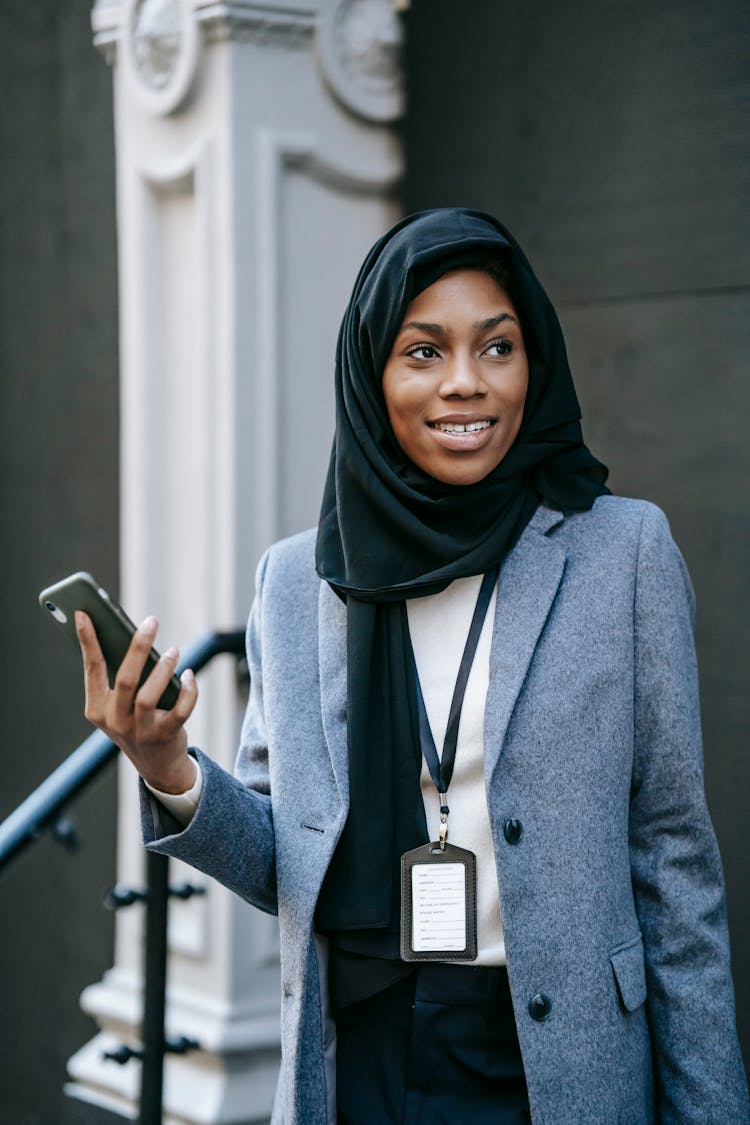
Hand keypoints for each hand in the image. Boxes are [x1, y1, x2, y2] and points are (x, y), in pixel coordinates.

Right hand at [75, 610, 198, 793]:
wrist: (157, 765)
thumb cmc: (137, 722)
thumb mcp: (120, 705)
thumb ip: (121, 677)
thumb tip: (136, 637)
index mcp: (97, 708)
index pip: (92, 668)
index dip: (87, 641)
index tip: (84, 613)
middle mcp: (115, 721)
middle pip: (125, 679)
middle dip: (138, 647)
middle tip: (152, 621)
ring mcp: (139, 731)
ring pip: (148, 696)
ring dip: (163, 669)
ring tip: (174, 650)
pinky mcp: (165, 736)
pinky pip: (180, 710)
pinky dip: (188, 691)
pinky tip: (189, 675)